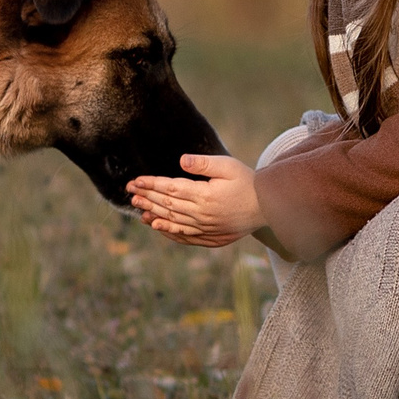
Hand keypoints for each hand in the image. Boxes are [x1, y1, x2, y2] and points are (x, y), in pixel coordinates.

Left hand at [128, 153, 262, 247]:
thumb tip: (181, 161)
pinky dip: (169, 231)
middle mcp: (202, 215)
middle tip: (130, 193)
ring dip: (153, 215)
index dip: (151, 184)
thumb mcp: (228, 166)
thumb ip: (203, 164)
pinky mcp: (210, 237)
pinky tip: (158, 226)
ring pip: (173, 222)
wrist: (269, 208)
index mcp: (204, 196)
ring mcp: (206, 228)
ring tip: (138, 209)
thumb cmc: (248, 183)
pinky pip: (184, 236)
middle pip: (168, 206)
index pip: (170, 189)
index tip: (135, 181)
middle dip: (147, 198)